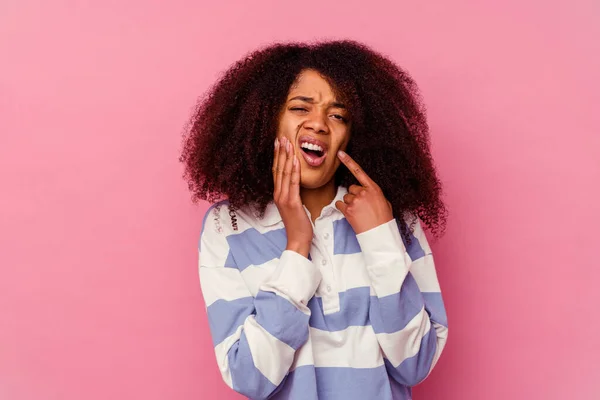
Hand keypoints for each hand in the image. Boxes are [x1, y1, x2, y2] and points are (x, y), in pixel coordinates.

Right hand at [273, 136, 312, 256]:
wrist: (298, 240)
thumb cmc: (298, 224)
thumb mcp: (294, 206)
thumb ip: (293, 194)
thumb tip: (297, 183)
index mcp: (278, 194)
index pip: (276, 171)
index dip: (277, 156)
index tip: (278, 143)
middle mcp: (278, 194)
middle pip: (278, 169)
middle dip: (280, 152)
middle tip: (281, 137)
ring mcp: (284, 198)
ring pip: (284, 173)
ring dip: (286, 157)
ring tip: (288, 143)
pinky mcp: (292, 202)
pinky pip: (293, 183)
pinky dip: (294, 170)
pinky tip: (295, 160)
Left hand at [335, 150, 393, 233]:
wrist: (380, 233)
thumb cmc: (384, 219)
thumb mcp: (384, 201)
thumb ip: (373, 193)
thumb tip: (367, 192)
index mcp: (374, 188)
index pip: (359, 171)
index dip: (348, 161)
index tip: (340, 153)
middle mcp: (363, 192)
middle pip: (351, 188)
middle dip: (354, 196)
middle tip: (362, 207)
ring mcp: (355, 201)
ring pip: (345, 197)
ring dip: (350, 204)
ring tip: (359, 213)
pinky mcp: (348, 209)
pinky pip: (339, 205)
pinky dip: (343, 209)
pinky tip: (352, 215)